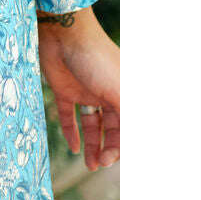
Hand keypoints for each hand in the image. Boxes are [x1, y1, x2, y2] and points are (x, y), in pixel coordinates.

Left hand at [36, 6, 119, 170]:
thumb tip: (137, 145)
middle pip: (112, 128)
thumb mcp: (119, 92)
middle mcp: (108, 93)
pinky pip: (70, 115)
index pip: (129, 126)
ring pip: (92, 125)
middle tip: (99, 165)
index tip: (115, 161)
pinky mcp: (64, 89)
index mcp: (126, 93)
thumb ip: (130, 119)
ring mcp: (86, 92)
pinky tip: (73, 148)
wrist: (62, 33)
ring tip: (90, 165)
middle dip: (109, 149)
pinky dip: (72, 132)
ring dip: (92, 146)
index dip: (124, 145)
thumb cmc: (96, 59)